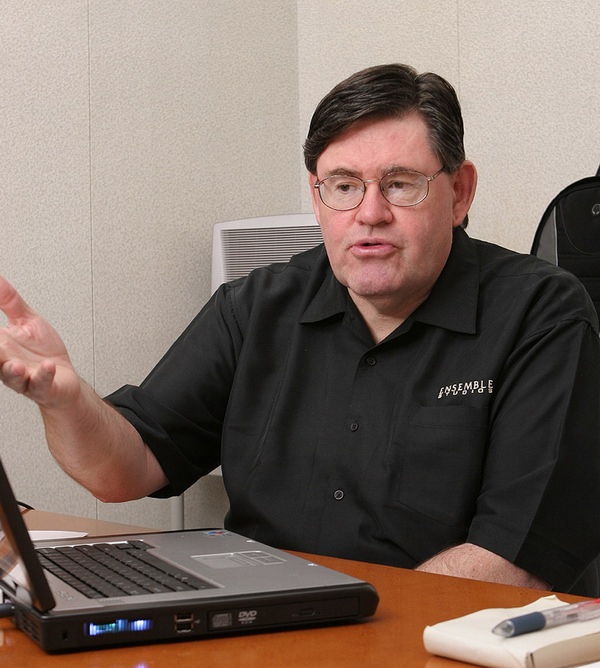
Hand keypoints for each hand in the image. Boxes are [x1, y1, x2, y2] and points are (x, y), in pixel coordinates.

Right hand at [0, 276, 79, 407]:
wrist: (64, 380)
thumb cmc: (45, 353)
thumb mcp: (27, 320)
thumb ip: (9, 301)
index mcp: (0, 345)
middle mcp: (6, 362)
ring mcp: (24, 377)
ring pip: (11, 376)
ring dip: (12, 371)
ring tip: (15, 364)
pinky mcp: (43, 387)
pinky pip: (41, 383)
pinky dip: (44, 375)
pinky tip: (48, 366)